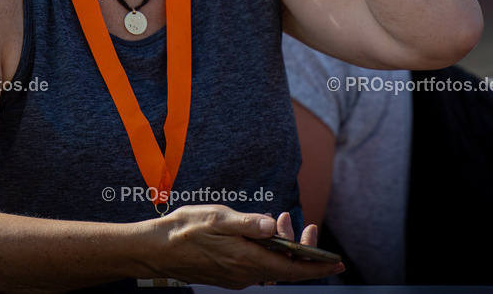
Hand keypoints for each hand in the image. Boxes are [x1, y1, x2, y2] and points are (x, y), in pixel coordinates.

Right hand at [145, 204, 342, 287]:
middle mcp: (245, 273)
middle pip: (284, 267)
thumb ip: (247, 223)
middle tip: (307, 226)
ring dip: (281, 246)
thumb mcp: (217, 218)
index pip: (292, 269)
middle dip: (301, 250)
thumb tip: (274, 226)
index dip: (317, 267)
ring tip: (281, 219)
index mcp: (246, 260)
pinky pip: (256, 265)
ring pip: (270, 265)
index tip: (337, 262)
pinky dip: (266, 250)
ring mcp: (236, 276)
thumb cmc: (184, 230)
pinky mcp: (227, 274)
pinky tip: (260, 232)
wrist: (155, 250)